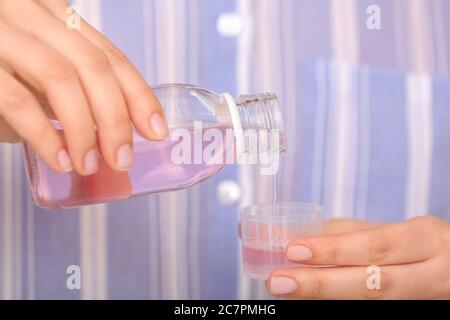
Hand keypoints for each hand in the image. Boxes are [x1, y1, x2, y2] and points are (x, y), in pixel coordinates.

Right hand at [0, 0, 167, 174]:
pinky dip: (45, 135)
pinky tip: (60, 159)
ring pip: (61, 77)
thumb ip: (69, 91)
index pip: (110, 55)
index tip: (156, 130)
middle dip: (117, 118)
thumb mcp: (34, 70)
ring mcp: (0, 33)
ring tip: (91, 165)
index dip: (139, 94)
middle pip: (93, 65)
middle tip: (123, 158)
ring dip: (84, 129)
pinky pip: (17, 101)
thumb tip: (109, 135)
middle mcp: (30, 15)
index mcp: (54, 17)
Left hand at [266, 216, 449, 298]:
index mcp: (426, 240)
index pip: (375, 245)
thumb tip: (293, 234)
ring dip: (327, 298)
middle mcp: (434, 274)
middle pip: (373, 284)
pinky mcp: (417, 313)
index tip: (292, 250)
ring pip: (375, 303)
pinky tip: (314, 301)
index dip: (333, 249)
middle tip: (279, 281)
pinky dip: (341, 306)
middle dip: (321, 284)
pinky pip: (377, 312)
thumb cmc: (420, 246)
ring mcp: (428, 302)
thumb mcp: (392, 231)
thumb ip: (347, 233)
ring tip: (290, 291)